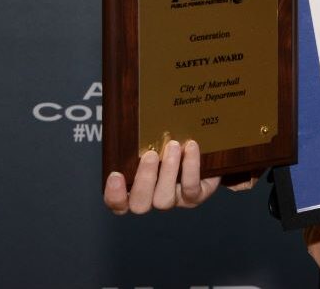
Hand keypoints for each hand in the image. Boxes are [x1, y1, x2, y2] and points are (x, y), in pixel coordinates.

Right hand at [103, 139, 222, 213]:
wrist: (205, 153)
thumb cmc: (170, 144)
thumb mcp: (153, 141)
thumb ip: (140, 137)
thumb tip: (134, 115)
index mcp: (135, 188)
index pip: (118, 203)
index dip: (114, 195)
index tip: (115, 175)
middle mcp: (152, 198)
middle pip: (139, 204)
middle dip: (144, 179)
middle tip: (150, 154)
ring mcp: (174, 199)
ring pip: (164, 199)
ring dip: (168, 171)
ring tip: (173, 146)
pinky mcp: (195, 196)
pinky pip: (191, 188)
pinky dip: (191, 167)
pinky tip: (191, 146)